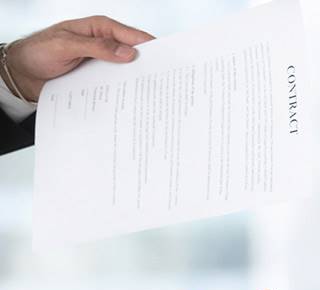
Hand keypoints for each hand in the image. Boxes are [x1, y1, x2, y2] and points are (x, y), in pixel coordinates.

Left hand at [5, 16, 152, 100]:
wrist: (22, 73)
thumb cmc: (37, 52)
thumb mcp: (65, 46)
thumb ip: (96, 47)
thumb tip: (128, 52)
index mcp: (99, 29)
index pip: (133, 36)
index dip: (152, 48)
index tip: (167, 61)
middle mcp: (104, 44)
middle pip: (135, 55)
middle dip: (149, 68)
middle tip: (163, 82)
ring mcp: (102, 62)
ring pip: (127, 72)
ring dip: (136, 83)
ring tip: (151, 96)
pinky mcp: (98, 78)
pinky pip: (115, 85)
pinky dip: (124, 92)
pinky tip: (131, 102)